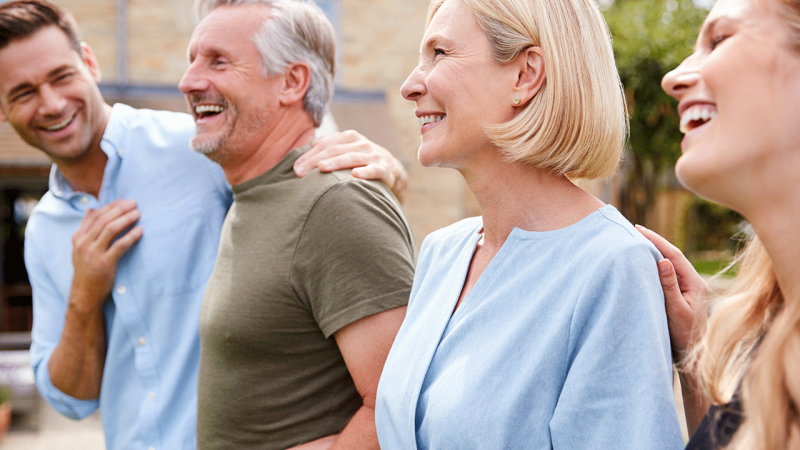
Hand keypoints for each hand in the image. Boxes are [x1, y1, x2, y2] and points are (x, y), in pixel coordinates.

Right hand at [71, 199, 142, 311]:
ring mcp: (93, 253)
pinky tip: (140, 231)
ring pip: (110, 229)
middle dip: (120, 209)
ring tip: (138, 213)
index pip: (95, 216)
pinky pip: (119, 246)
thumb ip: (86, 229)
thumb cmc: (86, 269)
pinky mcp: (104, 263)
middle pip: (104, 220)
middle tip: (134, 203)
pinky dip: (130, 236)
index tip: (124, 201)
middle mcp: (83, 243)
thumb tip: (91, 208)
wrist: (85, 293)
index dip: (111, 206)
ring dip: (126, 219)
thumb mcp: (80, 248)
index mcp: (78, 238)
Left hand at [293, 130, 408, 203]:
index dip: (309, 155)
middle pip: (335, 150)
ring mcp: (374, 155)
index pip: (325, 144)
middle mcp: (361, 143)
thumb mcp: (346, 153)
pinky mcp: (385, 169)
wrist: (392, 172)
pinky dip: (366, 171)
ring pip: (353, 157)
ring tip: (322, 168)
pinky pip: (375, 170)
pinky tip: (355, 174)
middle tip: (299, 172)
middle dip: (315, 160)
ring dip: (336, 163)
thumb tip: (304, 151)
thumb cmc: (362, 163)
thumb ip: (328, 150)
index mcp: (349, 137)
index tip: (294, 168)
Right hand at [635, 225, 707, 357]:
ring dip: (654, 251)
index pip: (674, 255)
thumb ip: (669, 286)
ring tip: (637, 241)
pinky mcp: (681, 294)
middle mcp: (693, 282)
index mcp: (694, 283)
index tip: (638, 230)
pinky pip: (667, 273)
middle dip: (654, 241)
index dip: (656, 240)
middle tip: (634, 230)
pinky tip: (644, 262)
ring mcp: (688, 288)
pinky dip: (655, 264)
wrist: (692, 355)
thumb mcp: (675, 310)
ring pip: (670, 263)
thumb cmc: (683, 336)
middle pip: (672, 255)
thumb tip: (664, 260)